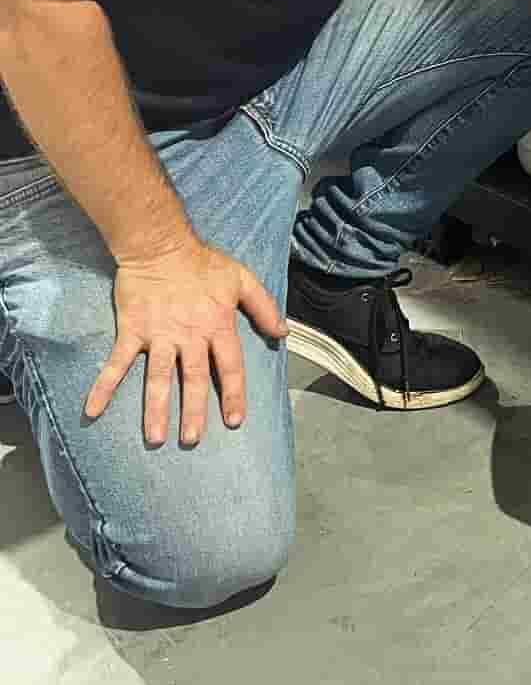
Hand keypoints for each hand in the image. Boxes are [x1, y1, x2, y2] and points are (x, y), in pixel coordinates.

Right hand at [85, 237, 289, 448]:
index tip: (234, 420)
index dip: (234, 393)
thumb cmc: (204, 262)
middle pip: (194, 379)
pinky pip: (117, 363)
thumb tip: (283, 333)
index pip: (229, 365)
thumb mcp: (242, 279)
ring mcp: (159, 335)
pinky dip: (104, 386)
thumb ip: (264, 306)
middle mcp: (189, 335)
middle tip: (192, 439)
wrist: (161, 245)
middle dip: (194, 411)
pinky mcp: (133, 331)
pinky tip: (93, 410)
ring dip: (156, 409)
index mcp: (217, 325)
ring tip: (156, 438)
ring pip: (159, 378)